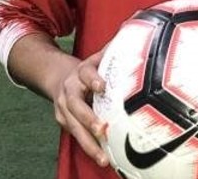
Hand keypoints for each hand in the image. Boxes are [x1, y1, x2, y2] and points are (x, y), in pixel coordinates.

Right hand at [50, 49, 109, 166]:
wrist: (58, 77)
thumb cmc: (89, 70)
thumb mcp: (98, 57)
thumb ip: (114, 51)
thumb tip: (139, 38)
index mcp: (81, 72)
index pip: (86, 73)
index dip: (93, 79)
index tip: (102, 86)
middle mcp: (70, 90)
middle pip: (76, 105)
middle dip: (88, 118)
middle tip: (102, 129)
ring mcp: (64, 108)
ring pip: (73, 126)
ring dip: (88, 142)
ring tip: (103, 158)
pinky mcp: (63, 121)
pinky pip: (75, 136)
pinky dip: (87, 147)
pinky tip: (102, 158)